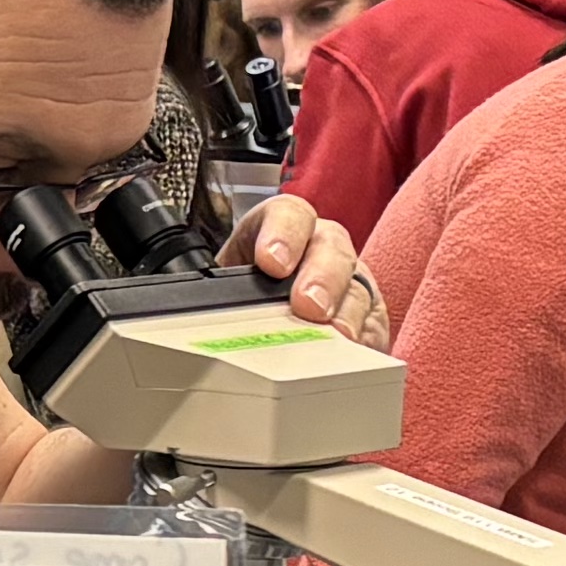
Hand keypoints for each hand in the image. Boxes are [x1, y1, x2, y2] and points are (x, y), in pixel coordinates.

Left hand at [215, 192, 381, 345]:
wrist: (260, 328)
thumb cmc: (241, 304)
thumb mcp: (221, 290)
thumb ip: (213, 295)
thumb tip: (191, 318)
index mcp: (278, 229)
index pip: (285, 214)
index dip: (282, 233)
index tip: (271, 262)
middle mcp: (319, 247)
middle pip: (330, 246)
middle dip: (321, 275)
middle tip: (308, 305)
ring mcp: (348, 281)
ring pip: (357, 286)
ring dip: (346, 312)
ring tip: (336, 336)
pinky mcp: (368, 317)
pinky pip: (374, 324)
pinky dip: (366, 339)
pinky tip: (356, 352)